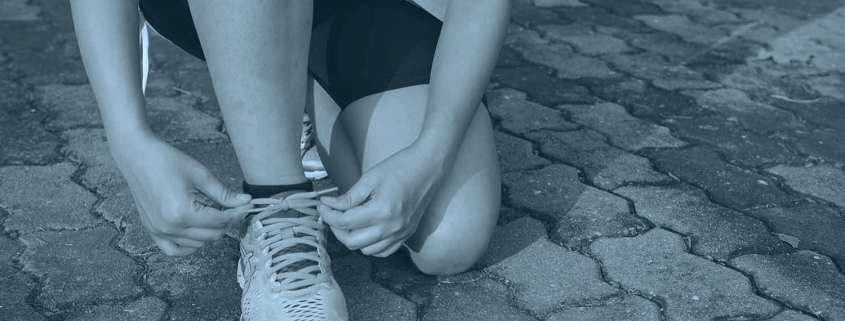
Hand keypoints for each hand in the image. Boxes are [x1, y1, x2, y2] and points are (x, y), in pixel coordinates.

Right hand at [110, 135, 251, 255]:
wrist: (136, 155)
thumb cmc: (166, 161)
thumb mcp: (200, 175)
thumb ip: (224, 193)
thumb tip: (246, 202)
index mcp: (182, 212)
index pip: (220, 221)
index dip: (237, 213)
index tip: (246, 206)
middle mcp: (170, 227)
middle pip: (212, 235)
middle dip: (226, 222)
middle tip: (232, 207)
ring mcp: (159, 231)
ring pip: (197, 244)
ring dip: (210, 231)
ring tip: (212, 212)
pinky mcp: (152, 230)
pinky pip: (174, 250)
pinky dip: (189, 245)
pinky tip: (197, 232)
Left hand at [318, 143, 447, 256]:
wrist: (428, 168)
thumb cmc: (400, 167)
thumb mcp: (370, 178)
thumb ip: (349, 197)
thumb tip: (329, 204)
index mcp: (381, 211)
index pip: (344, 222)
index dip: (328, 214)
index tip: (322, 205)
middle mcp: (391, 227)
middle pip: (352, 241)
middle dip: (336, 229)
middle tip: (332, 214)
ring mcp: (400, 233)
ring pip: (366, 250)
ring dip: (352, 239)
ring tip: (348, 222)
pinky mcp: (406, 235)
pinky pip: (383, 251)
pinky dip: (370, 245)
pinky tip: (365, 231)